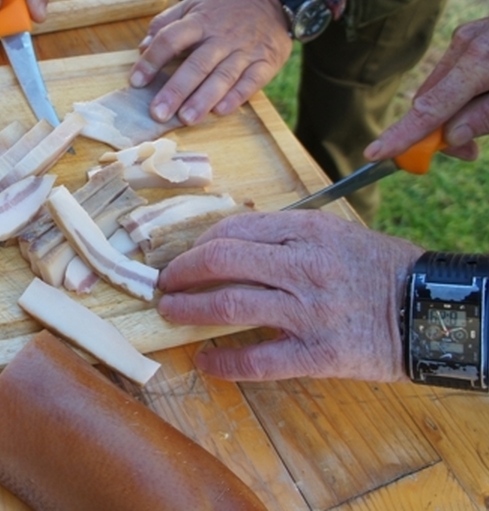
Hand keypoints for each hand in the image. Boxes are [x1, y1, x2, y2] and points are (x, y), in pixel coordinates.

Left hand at [129, 0, 292, 124]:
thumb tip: (142, 47)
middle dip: (176, 90)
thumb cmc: (226, 4)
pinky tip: (220, 111)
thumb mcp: (195, 3)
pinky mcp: (266, 62)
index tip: (136, 81)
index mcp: (200, 20)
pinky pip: (251, 82)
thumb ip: (167, 23)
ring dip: (203, 100)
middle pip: (197, 65)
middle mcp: (222, 37)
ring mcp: (245, 50)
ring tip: (186, 119)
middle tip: (158, 113)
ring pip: (223, 77)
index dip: (152, 61)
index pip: (171, 39)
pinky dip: (236, 97)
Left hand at [156, 211, 422, 382]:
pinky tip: (204, 361)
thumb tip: (226, 241)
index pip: (234, 230)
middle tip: (164, 283)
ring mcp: (310, 312)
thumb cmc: (377, 268)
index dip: (197, 244)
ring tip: (170, 313)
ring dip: (189, 310)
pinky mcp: (318, 353)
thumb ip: (284, 235)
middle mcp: (304, 267)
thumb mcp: (334, 233)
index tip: (182, 255)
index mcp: (307, 231)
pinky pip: (258, 359)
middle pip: (221, 262)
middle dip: (181, 272)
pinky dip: (223, 362)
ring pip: (230, 306)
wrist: (430, 309)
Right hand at [365, 16, 488, 162]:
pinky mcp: (473, 35)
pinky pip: (453, 74)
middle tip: (470, 155)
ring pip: (440, 88)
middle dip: (439, 131)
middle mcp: (466, 43)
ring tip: (488, 120)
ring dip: (454, 113)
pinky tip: (487, 96)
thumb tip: (451, 137)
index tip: (375, 154)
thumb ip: (488, 117)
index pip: (431, 108)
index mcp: (480, 60)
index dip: (403, 135)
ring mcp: (467, 36)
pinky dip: (462, 94)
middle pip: (431, 100)